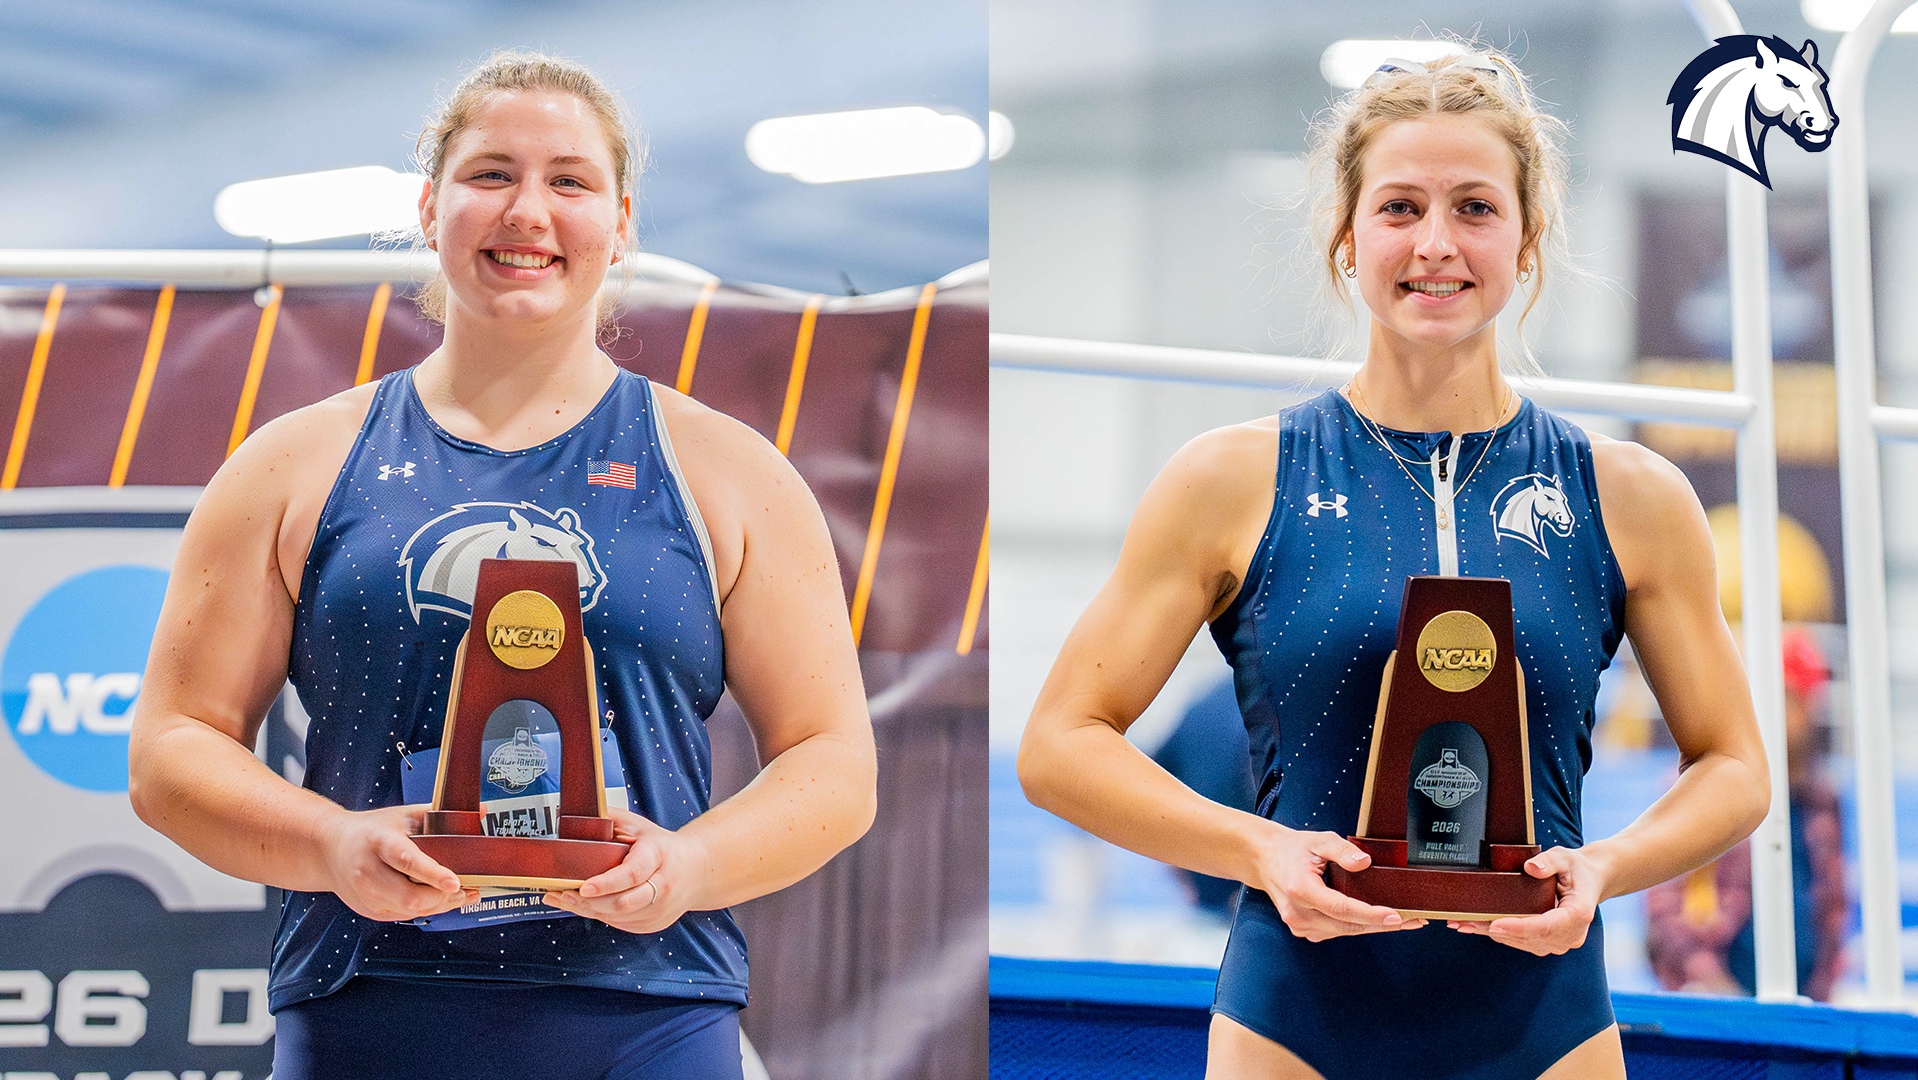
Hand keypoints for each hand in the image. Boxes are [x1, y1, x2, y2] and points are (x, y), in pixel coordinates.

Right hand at [324, 804, 476, 920]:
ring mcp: (366, 895)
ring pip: (410, 910)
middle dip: (443, 896)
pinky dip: (427, 909)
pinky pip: (405, 915)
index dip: (432, 874)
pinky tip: (443, 900)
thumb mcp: (402, 815)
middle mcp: (368, 871)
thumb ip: (440, 815)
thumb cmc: (373, 829)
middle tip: (469, 889)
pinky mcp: (369, 910)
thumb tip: (484, 812)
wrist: (329, 848)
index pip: (406, 860)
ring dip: (440, 905)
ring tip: (464, 895)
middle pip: (410, 895)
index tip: (456, 882)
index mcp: (378, 841)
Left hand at [543, 809, 712, 933]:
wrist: (698, 868)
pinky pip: (621, 924)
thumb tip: (567, 815)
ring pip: (618, 917)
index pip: (633, 874)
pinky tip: (585, 905)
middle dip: (590, 901)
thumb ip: (607, 819)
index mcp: (659, 855)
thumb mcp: (638, 826)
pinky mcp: (654, 924)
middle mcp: (663, 886)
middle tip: (563, 892)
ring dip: (589, 909)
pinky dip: (600, 916)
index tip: (584, 886)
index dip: (607, 883)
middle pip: (623, 903)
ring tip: (565, 897)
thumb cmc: (660, 845)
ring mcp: (660, 909)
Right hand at [1255, 824, 1425, 941]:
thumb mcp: (1319, 840)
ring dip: (1373, 927)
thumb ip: (1343, 850)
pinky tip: (1376, 920)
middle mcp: (1298, 913)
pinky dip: (1358, 926)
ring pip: (1345, 931)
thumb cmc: (1293, 849)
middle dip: (1382, 924)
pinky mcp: (1303, 930)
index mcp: (1300, 889)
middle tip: (1413, 920)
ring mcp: (1299, 925)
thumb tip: (1365, 863)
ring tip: (1403, 921)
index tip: (1396, 916)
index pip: (1341, 908)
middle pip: (1348, 925)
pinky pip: (1337, 931)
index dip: (1371, 914)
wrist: (1266, 860)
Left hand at [1449, 846, 1604, 954]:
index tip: (1494, 924)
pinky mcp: (1549, 943)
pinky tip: (1476, 927)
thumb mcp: (1564, 857)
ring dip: (1492, 934)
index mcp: (1578, 914)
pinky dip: (1499, 934)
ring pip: (1521, 942)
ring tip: (1462, 924)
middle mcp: (1571, 935)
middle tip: (1463, 922)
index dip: (1518, 928)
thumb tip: (1530, 867)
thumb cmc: (1576, 868)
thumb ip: (1549, 862)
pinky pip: (1521, 942)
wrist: (1590, 881)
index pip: (1545, 927)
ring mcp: (1560, 942)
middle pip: (1528, 938)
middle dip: (1494, 930)